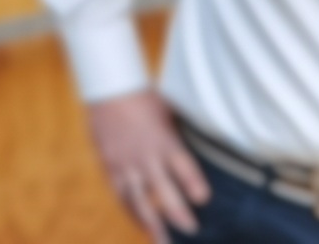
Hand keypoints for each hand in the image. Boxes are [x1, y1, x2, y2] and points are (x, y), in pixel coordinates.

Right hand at [88, 90, 209, 242]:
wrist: (108, 89)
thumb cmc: (146, 100)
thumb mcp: (170, 113)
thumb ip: (182, 137)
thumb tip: (209, 150)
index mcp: (165, 140)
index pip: (183, 165)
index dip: (194, 183)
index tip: (204, 199)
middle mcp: (146, 155)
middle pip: (163, 189)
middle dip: (178, 213)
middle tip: (192, 230)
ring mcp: (126, 164)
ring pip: (140, 201)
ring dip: (153, 225)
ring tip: (164, 243)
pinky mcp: (110, 168)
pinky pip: (122, 197)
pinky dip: (133, 214)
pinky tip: (144, 227)